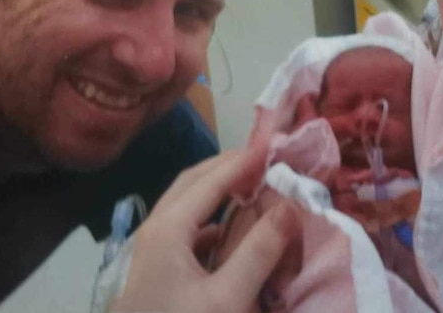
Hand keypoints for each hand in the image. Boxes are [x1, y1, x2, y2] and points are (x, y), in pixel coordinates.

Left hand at [110, 150, 300, 312]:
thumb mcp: (227, 299)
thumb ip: (259, 251)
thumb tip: (292, 206)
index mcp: (168, 229)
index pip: (211, 180)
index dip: (244, 160)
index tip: (275, 145)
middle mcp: (154, 230)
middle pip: (192, 183)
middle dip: (227, 166)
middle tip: (264, 159)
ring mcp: (150, 251)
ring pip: (185, 206)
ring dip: (216, 191)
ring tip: (252, 186)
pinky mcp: (154, 272)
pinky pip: (184, 231)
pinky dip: (209, 221)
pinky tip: (229, 235)